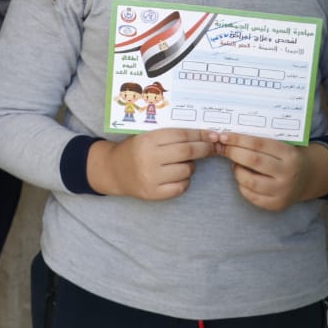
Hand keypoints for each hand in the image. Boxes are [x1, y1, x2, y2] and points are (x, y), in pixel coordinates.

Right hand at [87, 129, 213, 199]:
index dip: (200, 134)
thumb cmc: (134, 150)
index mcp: (146, 140)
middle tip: (214, 147)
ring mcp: (151, 177)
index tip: (213, 135)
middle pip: (187, 151)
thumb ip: (169, 136)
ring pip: (187, 170)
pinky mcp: (153, 193)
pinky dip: (185, 180)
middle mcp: (148, 158)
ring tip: (183, 163)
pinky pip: (181, 186)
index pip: (181, 135)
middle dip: (205, 148)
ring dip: (191, 165)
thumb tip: (203, 135)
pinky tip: (178, 175)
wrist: (113, 170)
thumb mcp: (145, 136)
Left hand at [209, 131, 327, 210]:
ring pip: (249, 180)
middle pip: (253, 161)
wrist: (308, 178)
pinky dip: (241, 184)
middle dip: (233, 152)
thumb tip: (228, 137)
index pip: (259, 144)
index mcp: (290, 155)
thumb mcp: (282, 145)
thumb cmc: (287, 157)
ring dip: (236, 170)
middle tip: (222, 148)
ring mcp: (283, 191)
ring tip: (236, 164)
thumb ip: (261, 141)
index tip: (223, 136)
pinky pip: (250, 195)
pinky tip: (243, 177)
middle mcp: (288, 174)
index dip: (238, 139)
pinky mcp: (276, 204)